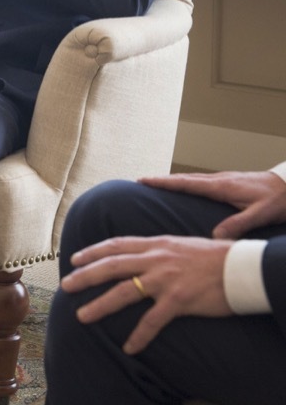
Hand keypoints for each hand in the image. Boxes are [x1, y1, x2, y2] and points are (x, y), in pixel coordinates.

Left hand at [60, 235, 232, 353]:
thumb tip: (139, 254)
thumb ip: (157, 249)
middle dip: (85, 276)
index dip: (93, 252)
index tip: (74, 259)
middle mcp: (155, 259)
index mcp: (155, 244)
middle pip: (111, 266)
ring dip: (100, 305)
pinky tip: (129, 347)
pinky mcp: (178, 300)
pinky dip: (139, 336)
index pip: (116, 245)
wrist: (241, 267)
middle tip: (66, 285)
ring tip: (82, 316)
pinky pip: (153, 320)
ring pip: (124, 292)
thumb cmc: (212, 257)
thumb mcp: (179, 244)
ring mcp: (165, 279)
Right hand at [139, 170, 285, 239]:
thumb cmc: (279, 199)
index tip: (143, 180)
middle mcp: (219, 180)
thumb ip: (237, 224)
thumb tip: (214, 236)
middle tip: (141, 181)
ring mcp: (224, 179)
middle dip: (162, 180)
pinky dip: (187, 183)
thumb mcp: (260, 214)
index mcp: (222, 186)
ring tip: (158, 185)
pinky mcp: (230, 182)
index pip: (186, 183)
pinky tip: (186, 189)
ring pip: (192, 179)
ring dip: (174, 181)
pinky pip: (201, 181)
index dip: (163, 182)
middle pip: (184, 178)